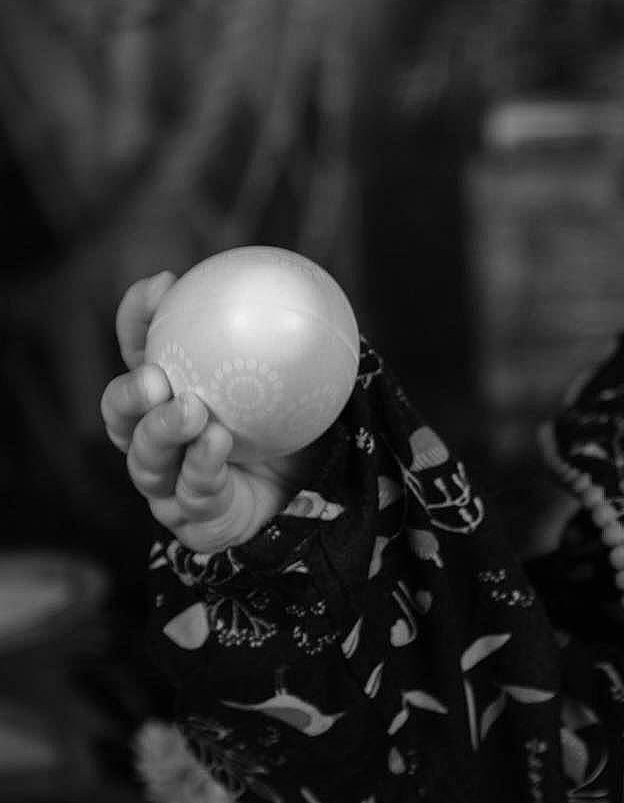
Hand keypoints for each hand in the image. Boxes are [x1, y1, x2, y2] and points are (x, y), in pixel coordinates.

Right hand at [101, 271, 325, 554]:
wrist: (320, 491)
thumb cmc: (300, 424)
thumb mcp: (299, 373)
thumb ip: (290, 335)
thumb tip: (297, 281)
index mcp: (174, 397)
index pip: (142, 354)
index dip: (139, 321)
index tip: (163, 287)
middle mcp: (160, 441)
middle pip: (123, 417)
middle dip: (128, 394)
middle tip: (155, 376)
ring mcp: (171, 485)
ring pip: (147, 462)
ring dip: (163, 433)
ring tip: (192, 411)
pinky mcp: (194, 521)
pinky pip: (192, 496)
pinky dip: (202, 468)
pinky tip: (218, 443)